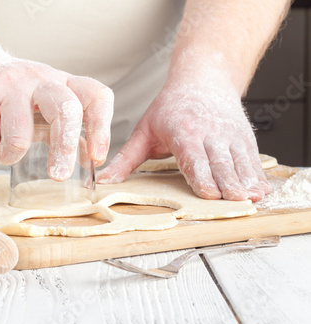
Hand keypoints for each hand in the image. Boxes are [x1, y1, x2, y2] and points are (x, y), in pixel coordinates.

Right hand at [0, 41, 113, 180]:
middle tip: (58, 175)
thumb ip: (64, 127)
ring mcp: (8, 86)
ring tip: (5, 151)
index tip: (95, 157)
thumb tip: (89, 158)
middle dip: (63, 150)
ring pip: (20, 136)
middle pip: (66, 110)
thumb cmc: (8, 92)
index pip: (95, 95)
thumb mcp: (42, 103)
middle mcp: (39, 79)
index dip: (101, 128)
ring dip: (10, 155)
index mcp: (60, 82)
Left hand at [97, 78, 270, 200]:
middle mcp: (209, 132)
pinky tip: (261, 190)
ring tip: (252, 199)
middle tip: (234, 202)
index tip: (208, 193)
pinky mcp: (244, 137)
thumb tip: (104, 180)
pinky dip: (258, 175)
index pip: (193, 156)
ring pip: (240, 161)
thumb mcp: (144, 130)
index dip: (202, 175)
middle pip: (220, 162)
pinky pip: (253, 159)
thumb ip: (125, 158)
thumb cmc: (171, 106)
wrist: (204, 79)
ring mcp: (229, 134)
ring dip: (247, 181)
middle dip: (228, 183)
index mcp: (182, 131)